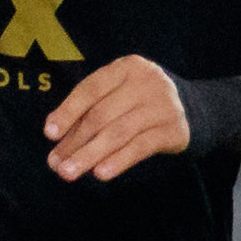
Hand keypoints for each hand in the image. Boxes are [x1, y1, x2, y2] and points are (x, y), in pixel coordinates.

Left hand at [41, 55, 193, 182]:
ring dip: (89, 155)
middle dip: (74, 142)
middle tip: (55, 164)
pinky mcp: (174, 130)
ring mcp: (163, 106)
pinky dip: (118, 161)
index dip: (68, 111)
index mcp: (127, 67)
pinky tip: (100, 174)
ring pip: (118, 133)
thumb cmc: (138, 101)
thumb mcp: (116, 94)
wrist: (191, 108)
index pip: (91, 89)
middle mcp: (146, 82)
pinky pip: (140, 147)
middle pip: (102, 114)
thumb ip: (88, 109)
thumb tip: (53, 134)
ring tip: (68, 172)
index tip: (49, 134)